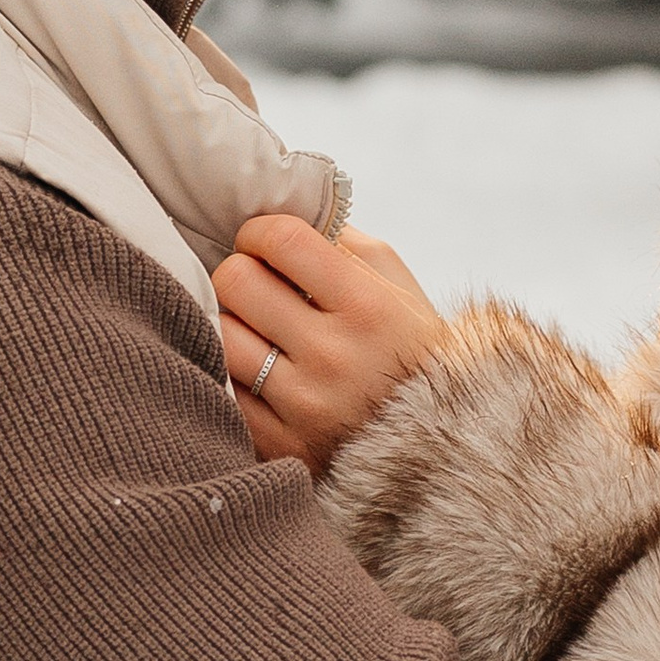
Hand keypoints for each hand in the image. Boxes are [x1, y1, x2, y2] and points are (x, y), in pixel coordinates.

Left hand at [216, 213, 448, 472]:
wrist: (440, 448)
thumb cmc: (412, 352)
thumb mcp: (399, 287)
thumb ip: (344, 243)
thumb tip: (281, 211)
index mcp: (369, 308)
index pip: (281, 240)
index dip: (259, 231)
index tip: (262, 243)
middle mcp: (335, 356)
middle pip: (236, 282)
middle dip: (240, 273)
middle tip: (256, 285)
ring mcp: (305, 407)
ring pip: (219, 335)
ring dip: (231, 324)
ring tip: (254, 328)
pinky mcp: (280, 447)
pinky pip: (222, 390)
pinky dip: (232, 373)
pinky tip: (258, 370)